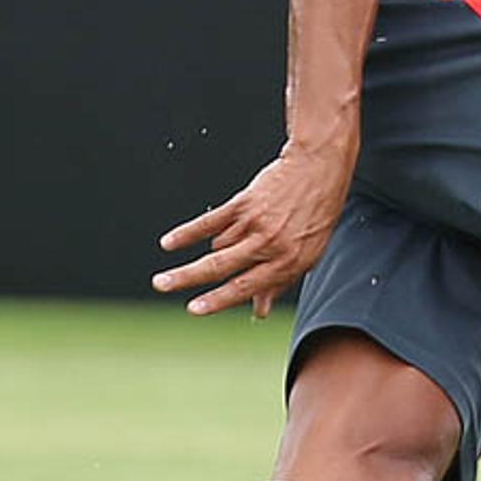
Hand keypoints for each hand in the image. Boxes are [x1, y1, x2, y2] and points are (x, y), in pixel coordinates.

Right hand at [152, 145, 352, 318]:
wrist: (319, 168)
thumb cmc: (316, 214)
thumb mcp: (308, 253)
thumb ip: (280, 282)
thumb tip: (258, 312)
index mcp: (288, 261)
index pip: (246, 286)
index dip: (217, 300)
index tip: (193, 309)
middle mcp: (270, 243)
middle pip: (220, 266)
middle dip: (187, 278)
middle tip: (162, 285)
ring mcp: (256, 222)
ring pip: (219, 246)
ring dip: (212, 252)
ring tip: (235, 242)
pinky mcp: (244, 202)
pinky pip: (210, 221)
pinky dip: (188, 232)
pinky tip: (169, 242)